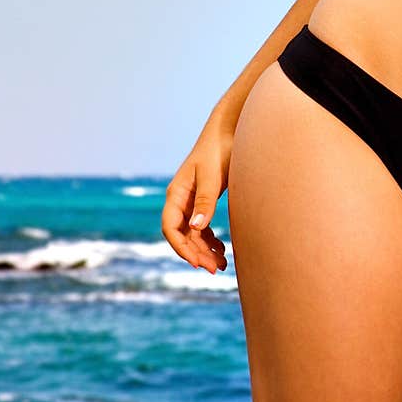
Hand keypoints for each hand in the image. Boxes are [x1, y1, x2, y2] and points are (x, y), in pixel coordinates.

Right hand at [162, 129, 231, 272]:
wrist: (230, 132)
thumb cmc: (219, 151)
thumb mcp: (212, 177)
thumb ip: (205, 201)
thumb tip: (196, 228)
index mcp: (177, 194)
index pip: (171, 228)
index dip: (181, 247)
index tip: (197, 263)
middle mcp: (180, 199)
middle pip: (182, 235)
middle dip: (196, 254)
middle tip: (216, 269)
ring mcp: (192, 201)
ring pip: (193, 234)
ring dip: (204, 250)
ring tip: (222, 265)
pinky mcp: (204, 201)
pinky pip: (202, 228)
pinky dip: (210, 241)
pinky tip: (222, 250)